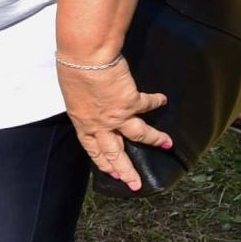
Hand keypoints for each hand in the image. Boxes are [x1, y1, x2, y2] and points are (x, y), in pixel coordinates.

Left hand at [57, 59, 169, 192]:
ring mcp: (117, 116)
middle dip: (127, 171)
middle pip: (116, 153)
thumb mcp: (73, 93)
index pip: (94, 150)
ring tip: (168, 145)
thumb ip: (84, 104)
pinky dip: (156, 101)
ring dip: (155, 140)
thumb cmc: (73, 69)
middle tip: (136, 184)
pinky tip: (163, 100)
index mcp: (83, 123)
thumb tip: (91, 103)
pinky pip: (148, 105)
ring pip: (139, 135)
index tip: (113, 174)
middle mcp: (100, 125)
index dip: (104, 163)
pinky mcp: (131, 102)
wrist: (85, 57)